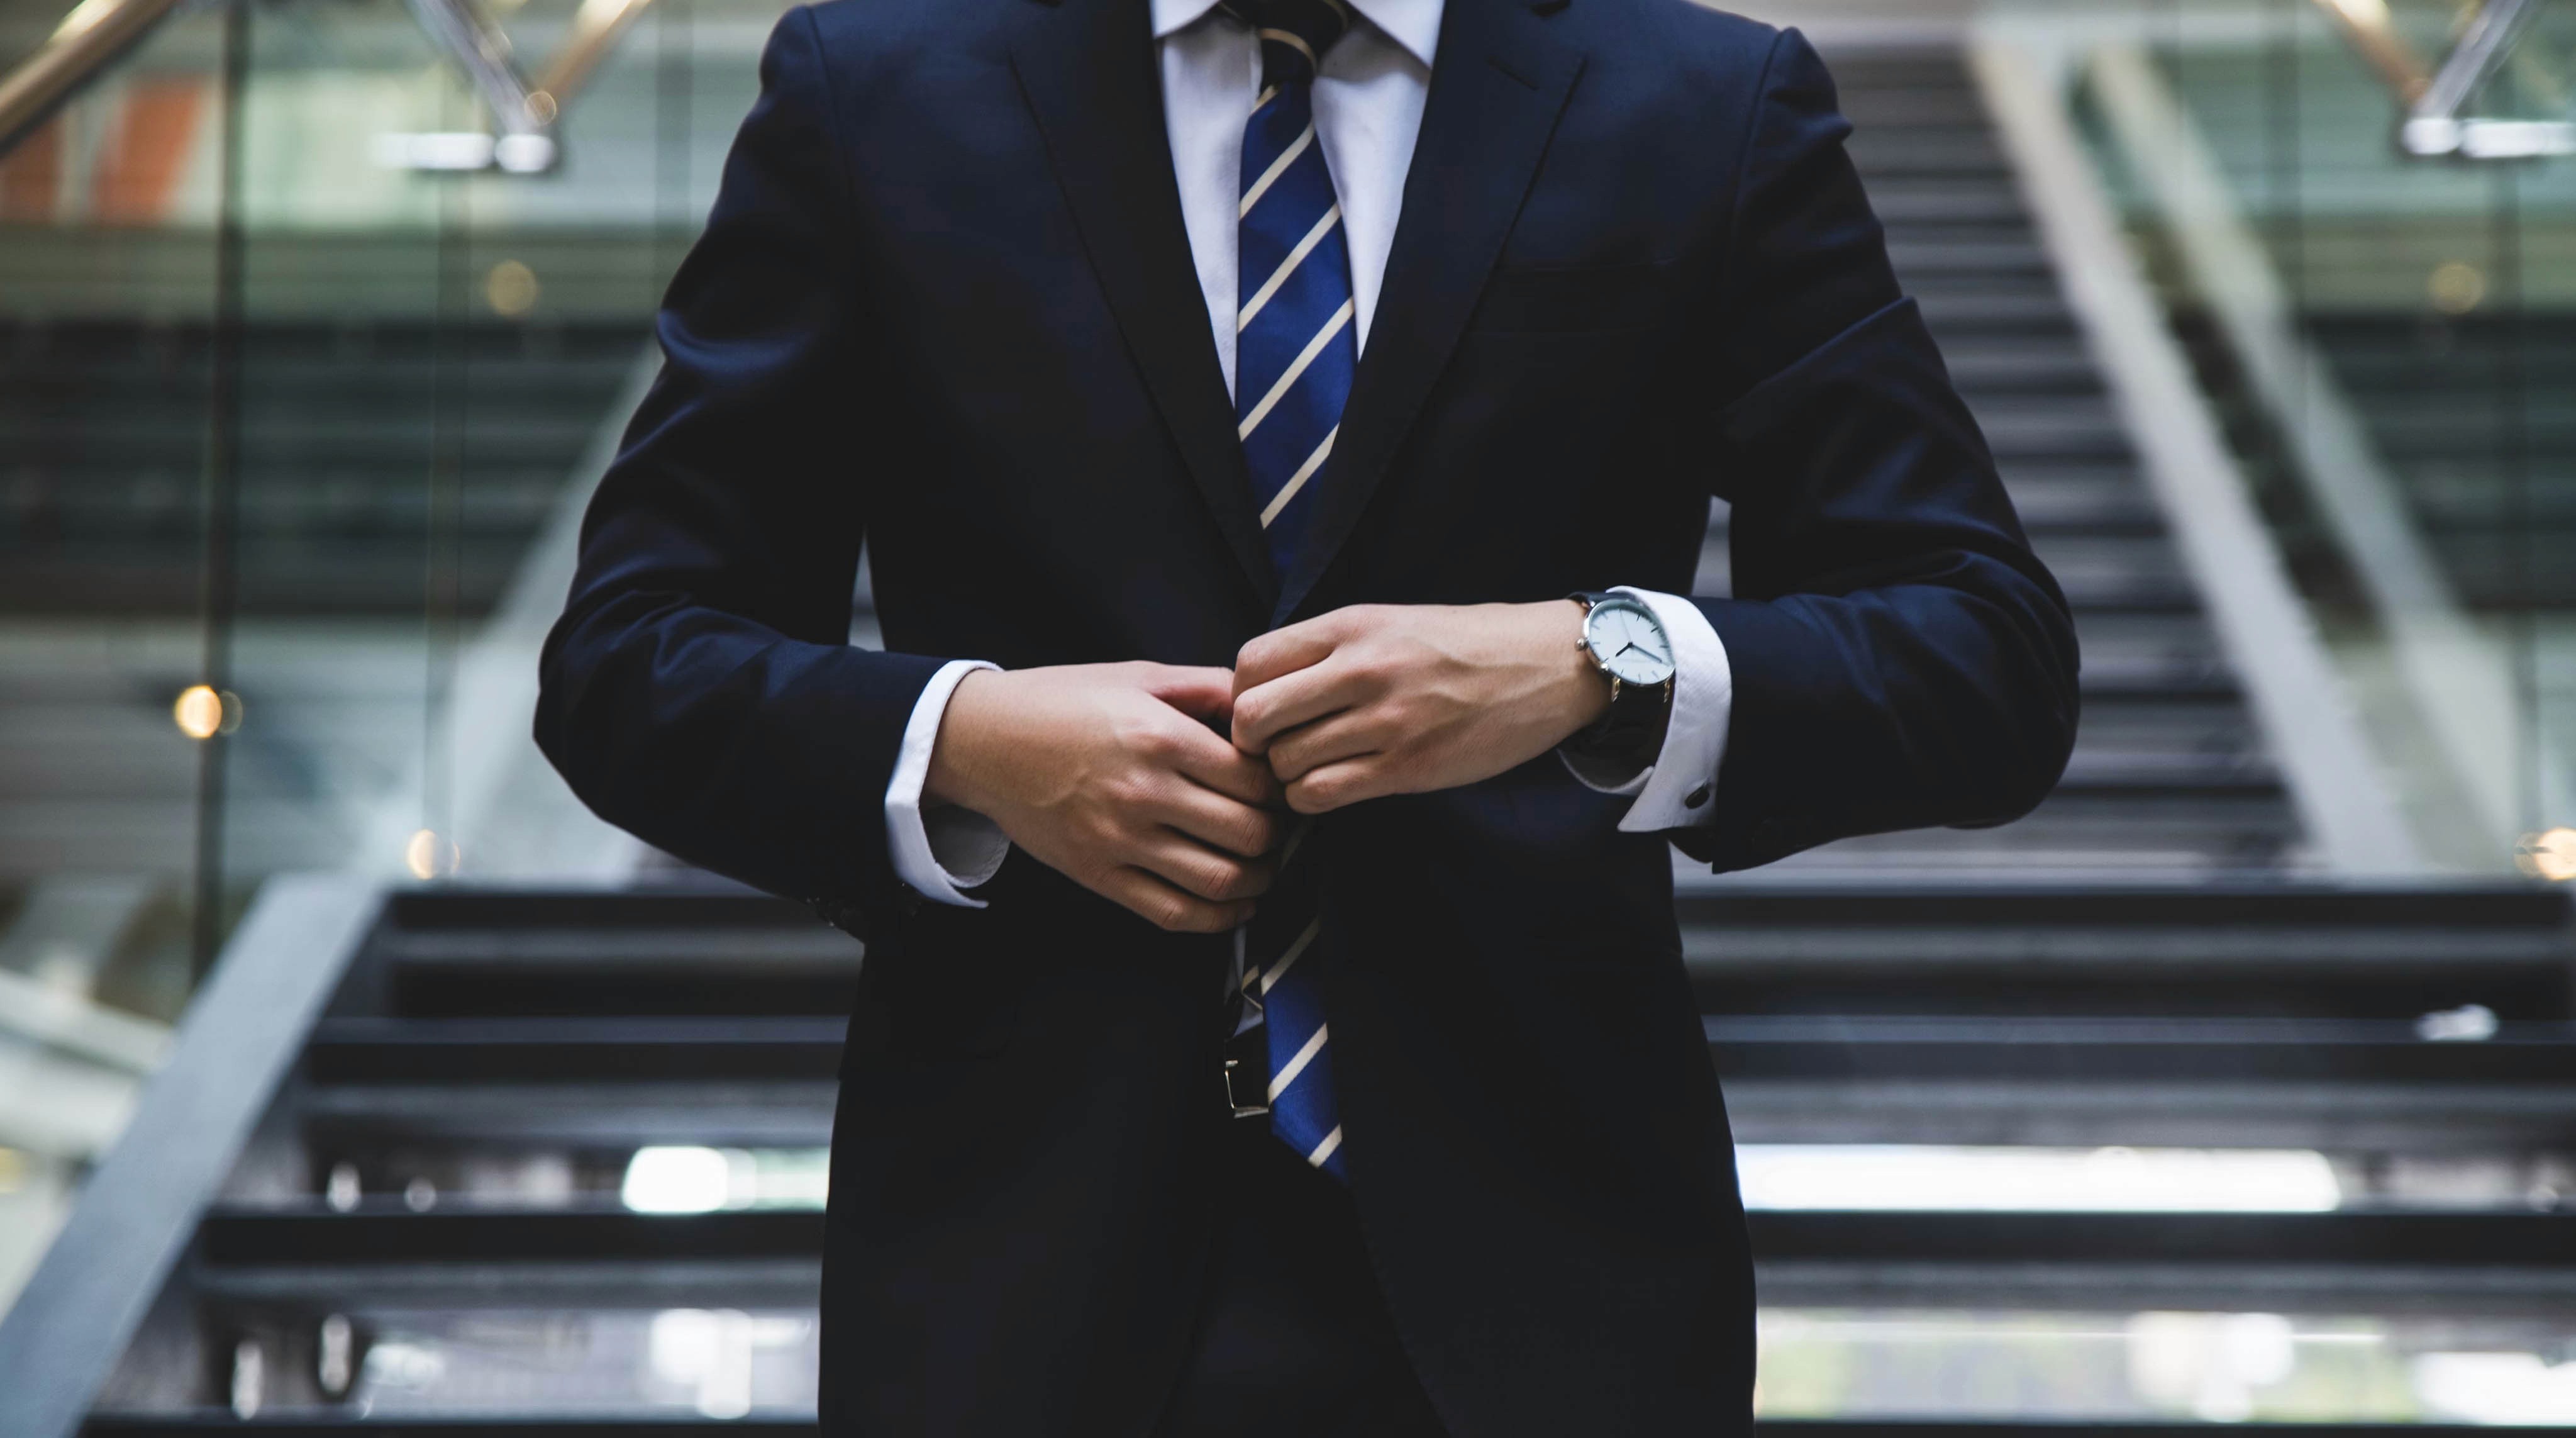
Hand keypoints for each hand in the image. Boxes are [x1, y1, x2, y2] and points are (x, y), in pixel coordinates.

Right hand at [926, 663, 1283, 931]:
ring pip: (1220, 881)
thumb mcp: (1139, 676)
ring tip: (1263, 866)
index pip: (1254, 780)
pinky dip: (1218, 919)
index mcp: (1160, 737)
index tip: (1279, 786)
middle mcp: (1144, 792)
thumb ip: (1207, 688)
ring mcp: (1120, 840)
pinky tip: (1235, 905)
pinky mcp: (1098, 875)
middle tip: (1277, 827)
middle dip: (1276, 835)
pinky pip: (1173, 913)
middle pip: (1248, 833)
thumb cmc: (1063, 702)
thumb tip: (1263, 706)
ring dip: (1258, 880)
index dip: (1279, 787)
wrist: (984, 741)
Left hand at [1231, 602, 1610, 813]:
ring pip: (1285, 763)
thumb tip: (1262, 687)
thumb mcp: (1390, 622)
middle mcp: (1361, 669)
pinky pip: (1321, 794)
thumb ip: (1329, 649)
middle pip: (1253, 717)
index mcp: (1351, 626)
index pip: (1250, 662)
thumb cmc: (1464, 645)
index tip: (1264, 710)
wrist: (1547, 666)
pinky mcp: (1407, 767)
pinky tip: (1332, 787)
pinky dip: (1312, 798)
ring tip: (1311, 767)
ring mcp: (1385, 721)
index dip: (1241, 694)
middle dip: (1252, 742)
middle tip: (1275, 748)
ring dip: (1286, 775)